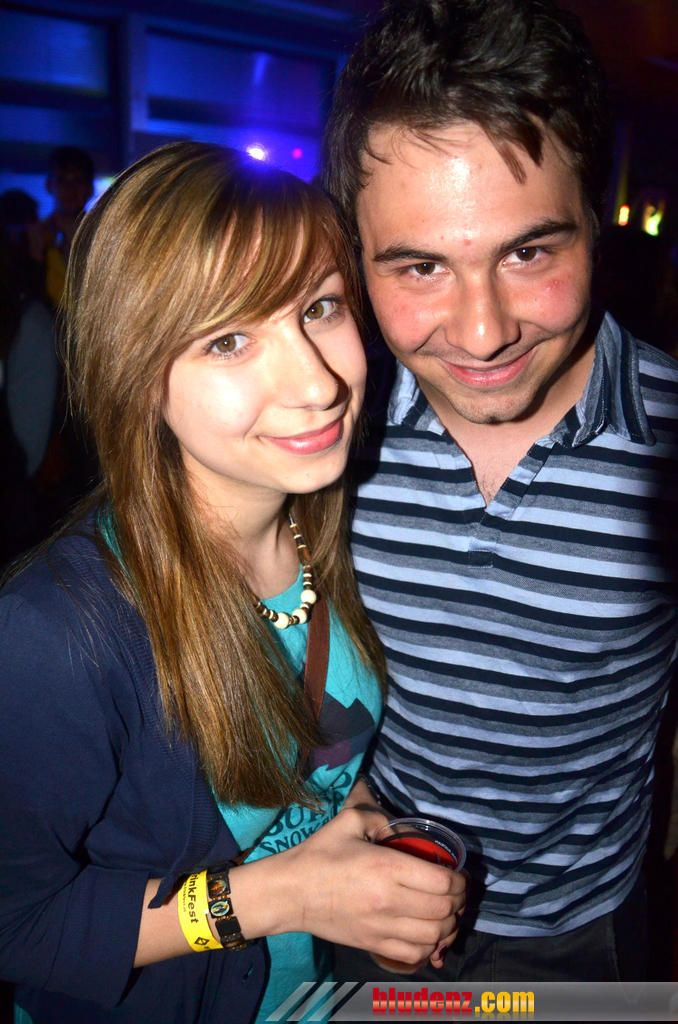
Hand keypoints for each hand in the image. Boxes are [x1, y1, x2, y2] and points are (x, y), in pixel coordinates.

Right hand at [228, 806, 466, 967]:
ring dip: (448, 925)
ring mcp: (381, 927)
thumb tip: (403, 828)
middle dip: (459, 902)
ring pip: (434, 936)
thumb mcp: (349, 821)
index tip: (459, 874)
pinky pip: (414, 955)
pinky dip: (429, 947)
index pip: (442, 881)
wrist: (290, 892)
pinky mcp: (372, 945)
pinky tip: (428, 935)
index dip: (459, 879)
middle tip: (457, 892)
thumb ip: (379, 818)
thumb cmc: (319, 854)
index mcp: (386, 867)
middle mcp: (389, 900)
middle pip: (444, 910)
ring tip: (447, 914)